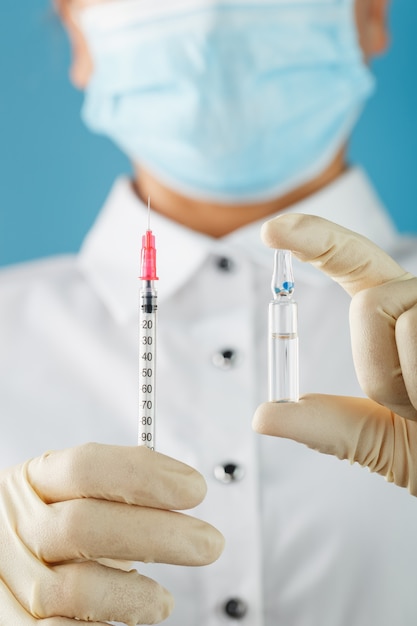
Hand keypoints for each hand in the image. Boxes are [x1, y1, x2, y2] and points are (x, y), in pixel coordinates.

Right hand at [0, 443, 223, 623]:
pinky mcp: (10, 623)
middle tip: (209, 543)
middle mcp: (17, 525)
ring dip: (135, 595)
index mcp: (35, 481)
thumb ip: (114, 491)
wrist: (0, 568)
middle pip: (87, 525)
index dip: (145, 475)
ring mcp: (9, 576)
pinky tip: (124, 619)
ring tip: (163, 602)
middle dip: (159, 534)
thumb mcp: (68, 496)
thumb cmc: (50, 529)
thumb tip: (178, 486)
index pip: (87, 466)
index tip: (195, 489)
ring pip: (77, 587)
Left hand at [253, 214, 416, 492]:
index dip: (312, 238)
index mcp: (400, 316)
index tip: (271, 231)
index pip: (352, 262)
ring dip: (411, 386)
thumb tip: (263, 416)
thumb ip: (325, 425)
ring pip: (403, 323)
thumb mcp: (378, 439)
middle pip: (370, 304)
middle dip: (378, 369)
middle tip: (416, 409)